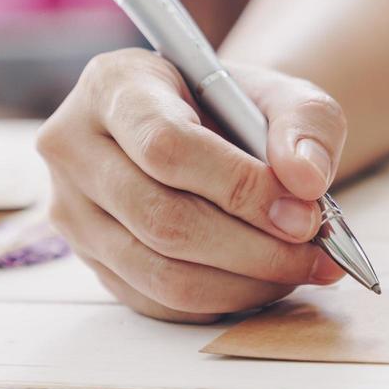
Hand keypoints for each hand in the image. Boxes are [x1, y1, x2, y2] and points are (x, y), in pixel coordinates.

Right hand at [37, 50, 347, 322]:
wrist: (204, 134)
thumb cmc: (236, 109)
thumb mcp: (282, 94)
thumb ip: (305, 126)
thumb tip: (307, 181)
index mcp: (113, 86)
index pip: (166, 146)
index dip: (239, 188)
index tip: (304, 213)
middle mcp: (74, 148)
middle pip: (162, 219)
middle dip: (253, 248)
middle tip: (315, 255)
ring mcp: (73, 211)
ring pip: (160, 273)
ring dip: (244, 283)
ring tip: (298, 271)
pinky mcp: (91, 261)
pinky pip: (158, 303)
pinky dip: (222, 302)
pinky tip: (263, 283)